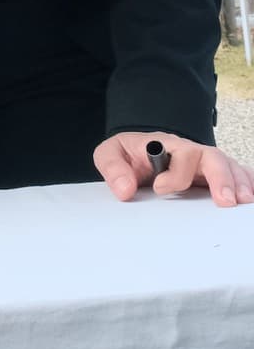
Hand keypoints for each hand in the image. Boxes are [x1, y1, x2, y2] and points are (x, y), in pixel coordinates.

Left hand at [94, 132, 253, 207]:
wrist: (137, 152)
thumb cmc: (128, 153)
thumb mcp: (109, 154)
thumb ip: (113, 168)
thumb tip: (125, 190)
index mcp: (166, 145)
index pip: (181, 153)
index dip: (175, 173)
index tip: (160, 189)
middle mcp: (190, 152)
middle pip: (213, 157)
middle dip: (222, 178)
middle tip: (225, 201)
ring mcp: (205, 164)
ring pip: (229, 166)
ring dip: (239, 183)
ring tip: (244, 202)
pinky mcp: (215, 175)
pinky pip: (238, 175)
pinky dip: (247, 183)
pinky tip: (250, 197)